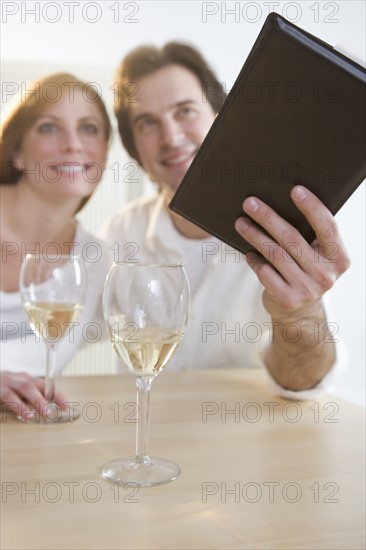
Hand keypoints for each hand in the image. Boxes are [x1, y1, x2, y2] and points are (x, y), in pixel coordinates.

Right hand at [0, 372, 67, 420]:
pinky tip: (13, 414)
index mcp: (28, 379)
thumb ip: (35, 395)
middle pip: (30, 387)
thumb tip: (51, 409)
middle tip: (48, 413)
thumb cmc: (7, 385)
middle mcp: (17, 380)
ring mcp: (5, 385)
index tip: (66, 407)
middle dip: (40, 400)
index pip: (46, 385)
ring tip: (29, 416)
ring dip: (22, 406)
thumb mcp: (22, 387)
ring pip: (13, 394)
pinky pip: (3, 398)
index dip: (57, 395)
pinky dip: (9, 406)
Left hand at [234, 185, 349, 321]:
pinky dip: (254, 260)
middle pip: (292, 238)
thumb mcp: (317, 257)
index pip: (327, 227)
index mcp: (339, 259)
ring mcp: (307, 289)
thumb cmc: (306, 273)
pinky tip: (248, 252)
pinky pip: (265, 272)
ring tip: (241, 223)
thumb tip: (278, 204)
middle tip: (251, 203)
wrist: (300, 313)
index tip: (295, 189)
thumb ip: (310, 237)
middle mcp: (326, 275)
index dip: (312, 207)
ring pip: (275, 254)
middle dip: (268, 217)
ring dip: (255, 235)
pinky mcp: (288, 298)